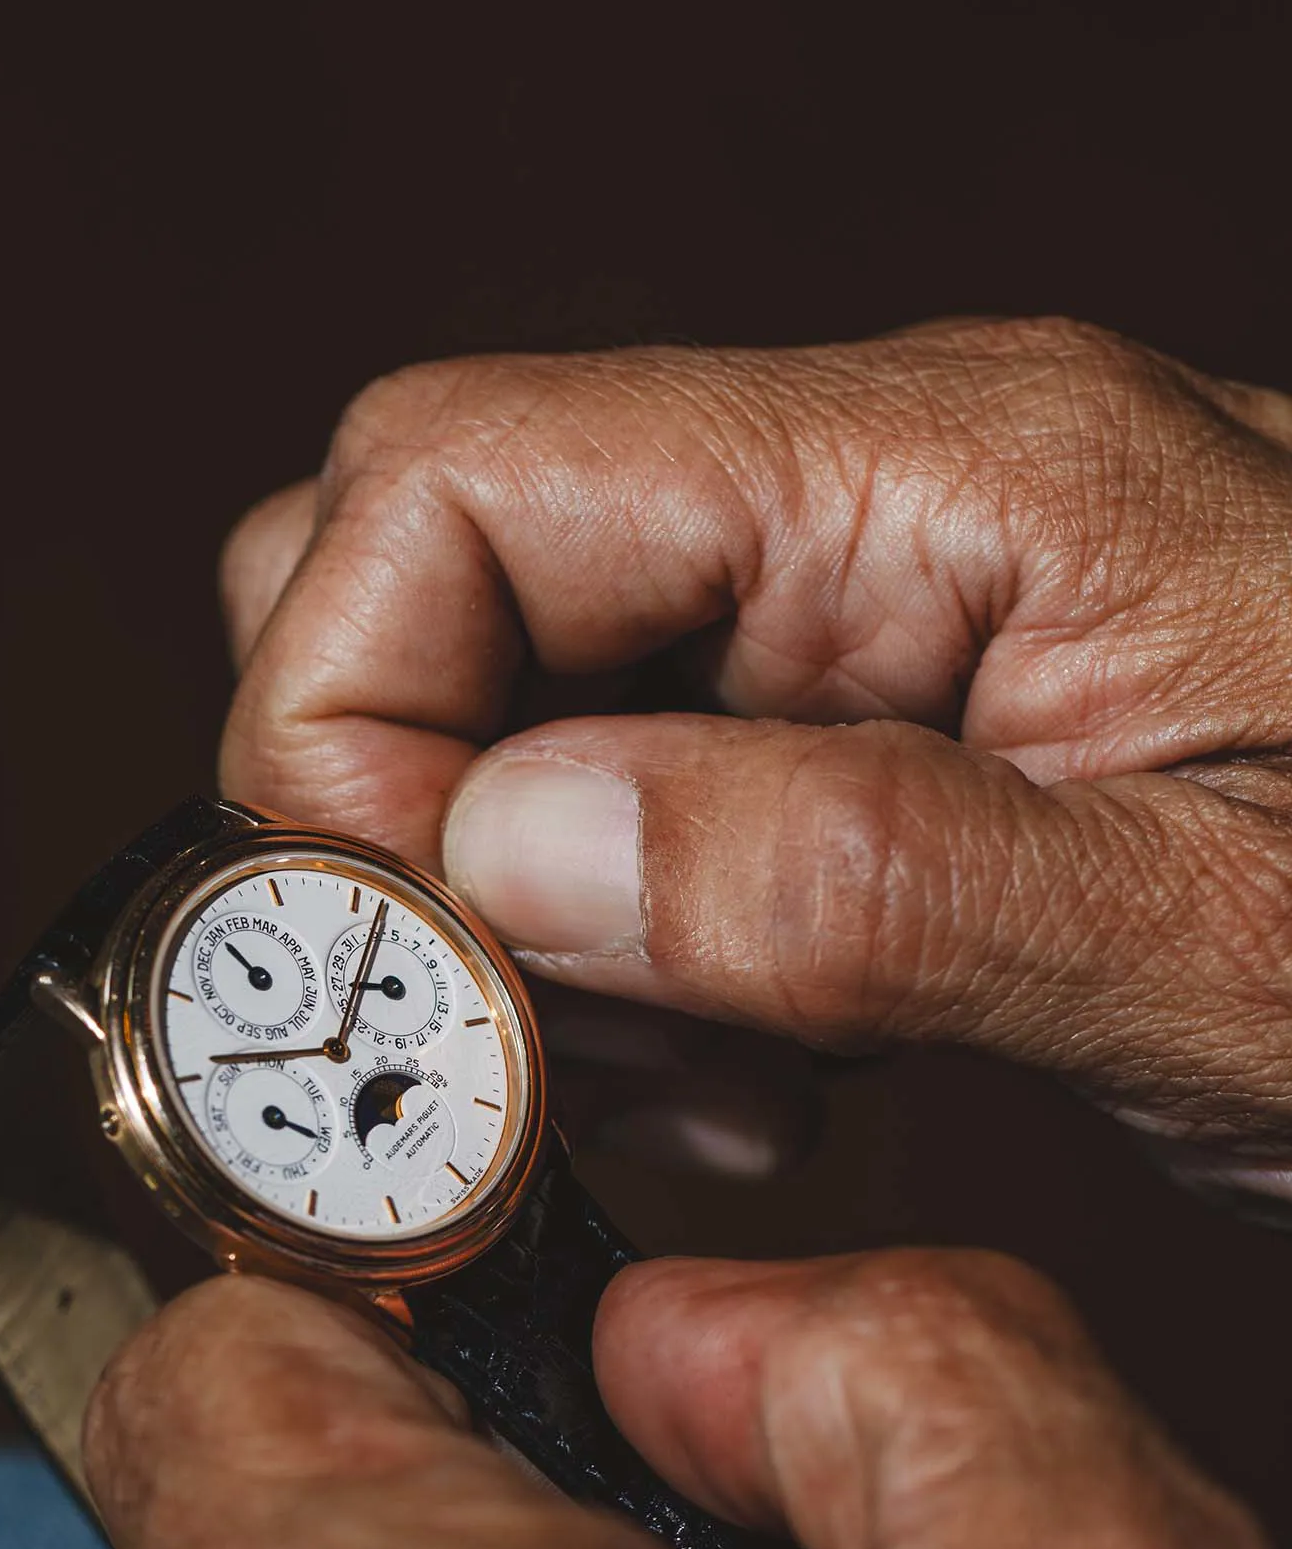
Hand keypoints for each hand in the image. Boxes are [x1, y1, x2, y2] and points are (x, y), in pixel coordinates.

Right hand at [218, 323, 1291, 1212]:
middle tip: (518, 1024)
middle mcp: (868, 498)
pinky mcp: (863, 710)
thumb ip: (858, 879)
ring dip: (514, 909)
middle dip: (405, 811)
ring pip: (499, 687)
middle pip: (430, 549)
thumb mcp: (1217, 942)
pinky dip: (613, 954)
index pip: (449, 476)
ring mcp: (857, 602)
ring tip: (680, 1079)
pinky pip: (618, 788)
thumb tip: (508, 849)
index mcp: (942, 469)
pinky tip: (748, 1072)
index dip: (344, 715)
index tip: (408, 958)